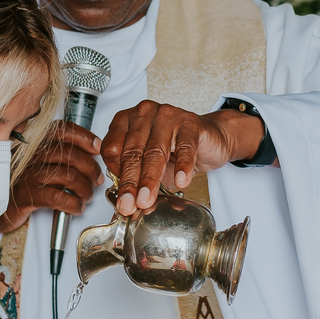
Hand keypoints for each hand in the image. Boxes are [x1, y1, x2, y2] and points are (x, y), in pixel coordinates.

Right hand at [0, 122, 102, 232]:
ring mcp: (27, 174)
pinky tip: (76, 207)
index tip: (97, 148)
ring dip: (84, 189)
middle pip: (71, 155)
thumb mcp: (34, 163)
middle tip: (96, 180)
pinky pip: (59, 197)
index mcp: (33, 143)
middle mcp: (30, 155)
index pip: (63, 130)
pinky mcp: (26, 195)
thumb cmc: (16, 185)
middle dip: (91, 169)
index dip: (85, 137)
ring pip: (69, 176)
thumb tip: (89, 152)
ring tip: (85, 196)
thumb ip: (56, 154)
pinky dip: (73, 204)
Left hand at [101, 102, 263, 215]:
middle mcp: (143, 114)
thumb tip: (128, 204)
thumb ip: (136, 179)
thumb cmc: (173, 151)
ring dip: (150, 179)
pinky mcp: (189, 123)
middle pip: (133, 153)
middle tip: (129, 204)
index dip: (115, 175)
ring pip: (156, 151)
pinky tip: (181, 181)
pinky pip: (184, 148)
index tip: (121, 197)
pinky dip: (183, 166)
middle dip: (130, 183)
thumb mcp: (148, 165)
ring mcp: (166, 115)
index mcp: (125, 121)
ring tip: (146, 199)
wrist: (207, 140)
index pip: (112, 149)